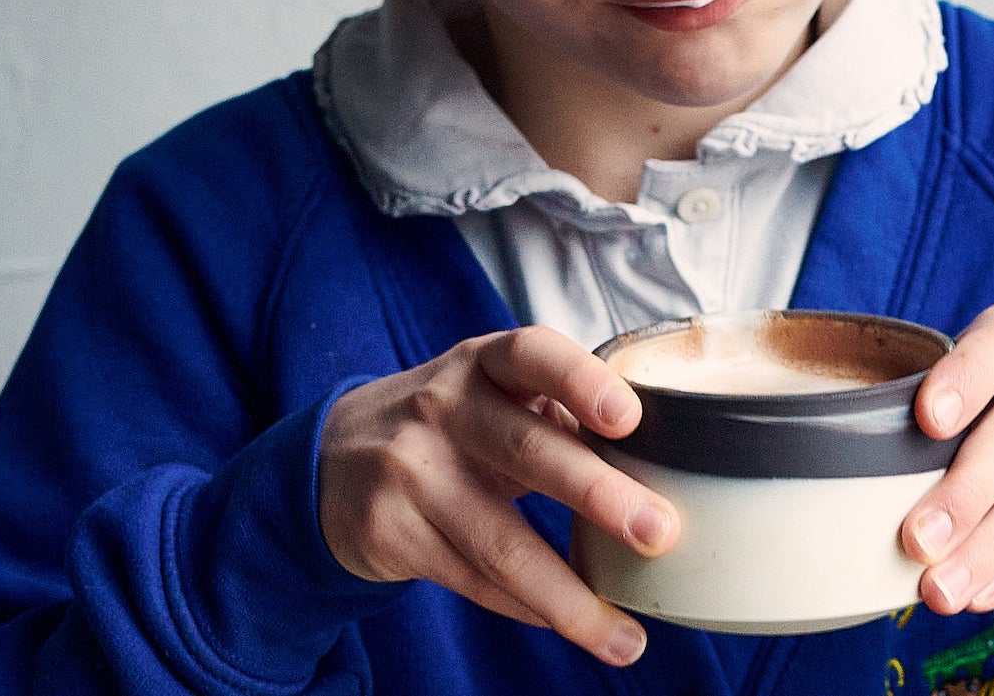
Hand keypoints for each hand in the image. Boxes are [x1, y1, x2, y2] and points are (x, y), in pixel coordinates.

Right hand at [317, 327, 679, 665]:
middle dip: (600, 494)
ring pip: (502, 543)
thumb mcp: (491, 391)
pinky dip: (532, 608)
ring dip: (572, 598)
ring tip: (628, 638)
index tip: (630, 417)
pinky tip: (575, 624)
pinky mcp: (391, 532)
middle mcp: (443, 407)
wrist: (329, 460)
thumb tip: (664, 460)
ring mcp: (411, 471)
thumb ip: (559, 410)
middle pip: (527, 451)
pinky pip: (474, 580)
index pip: (533, 354)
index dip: (583, 381)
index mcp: (484, 362)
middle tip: (661, 532)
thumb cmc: (449, 421)